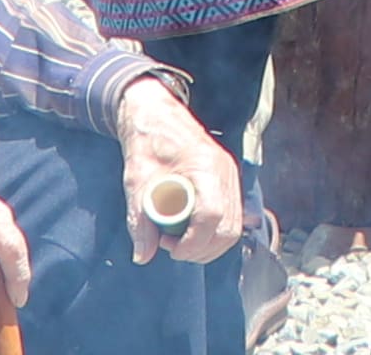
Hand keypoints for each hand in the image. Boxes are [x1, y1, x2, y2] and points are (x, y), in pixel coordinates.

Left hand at [113, 75, 247, 261]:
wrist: (155, 113)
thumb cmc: (147, 140)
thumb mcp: (137, 182)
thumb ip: (140, 221)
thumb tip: (143, 256)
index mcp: (205, 166)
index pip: (212, 216)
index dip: (192, 242)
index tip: (169, 248)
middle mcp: (225, 171)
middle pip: (228, 229)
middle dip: (200, 249)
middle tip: (171, 247)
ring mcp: (230, 176)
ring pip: (233, 227)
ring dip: (208, 245)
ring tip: (178, 240)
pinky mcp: (228, 181)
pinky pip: (231, 217)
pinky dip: (214, 233)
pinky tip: (190, 232)